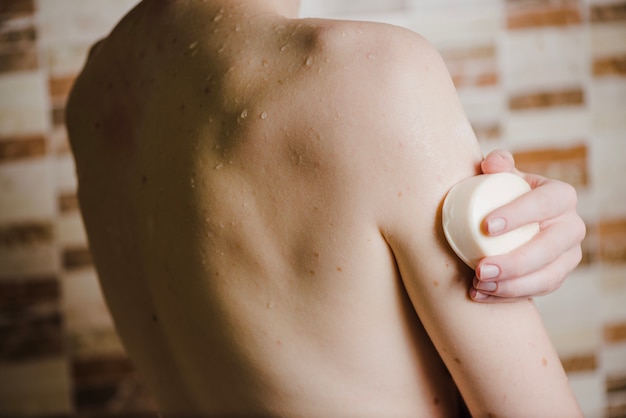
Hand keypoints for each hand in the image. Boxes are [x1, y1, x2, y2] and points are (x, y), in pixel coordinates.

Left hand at [470, 150, 585, 301]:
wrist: (511, 221)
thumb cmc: (503, 194)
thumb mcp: (501, 176)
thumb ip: (497, 164)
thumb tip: (492, 164)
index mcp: (561, 196)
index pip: (544, 204)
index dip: (518, 215)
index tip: (486, 226)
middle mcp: (572, 227)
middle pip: (549, 249)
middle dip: (515, 262)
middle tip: (480, 269)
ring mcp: (568, 256)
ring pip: (547, 277)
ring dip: (512, 286)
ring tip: (479, 284)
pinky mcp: (557, 276)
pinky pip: (537, 292)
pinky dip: (508, 296)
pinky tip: (480, 294)